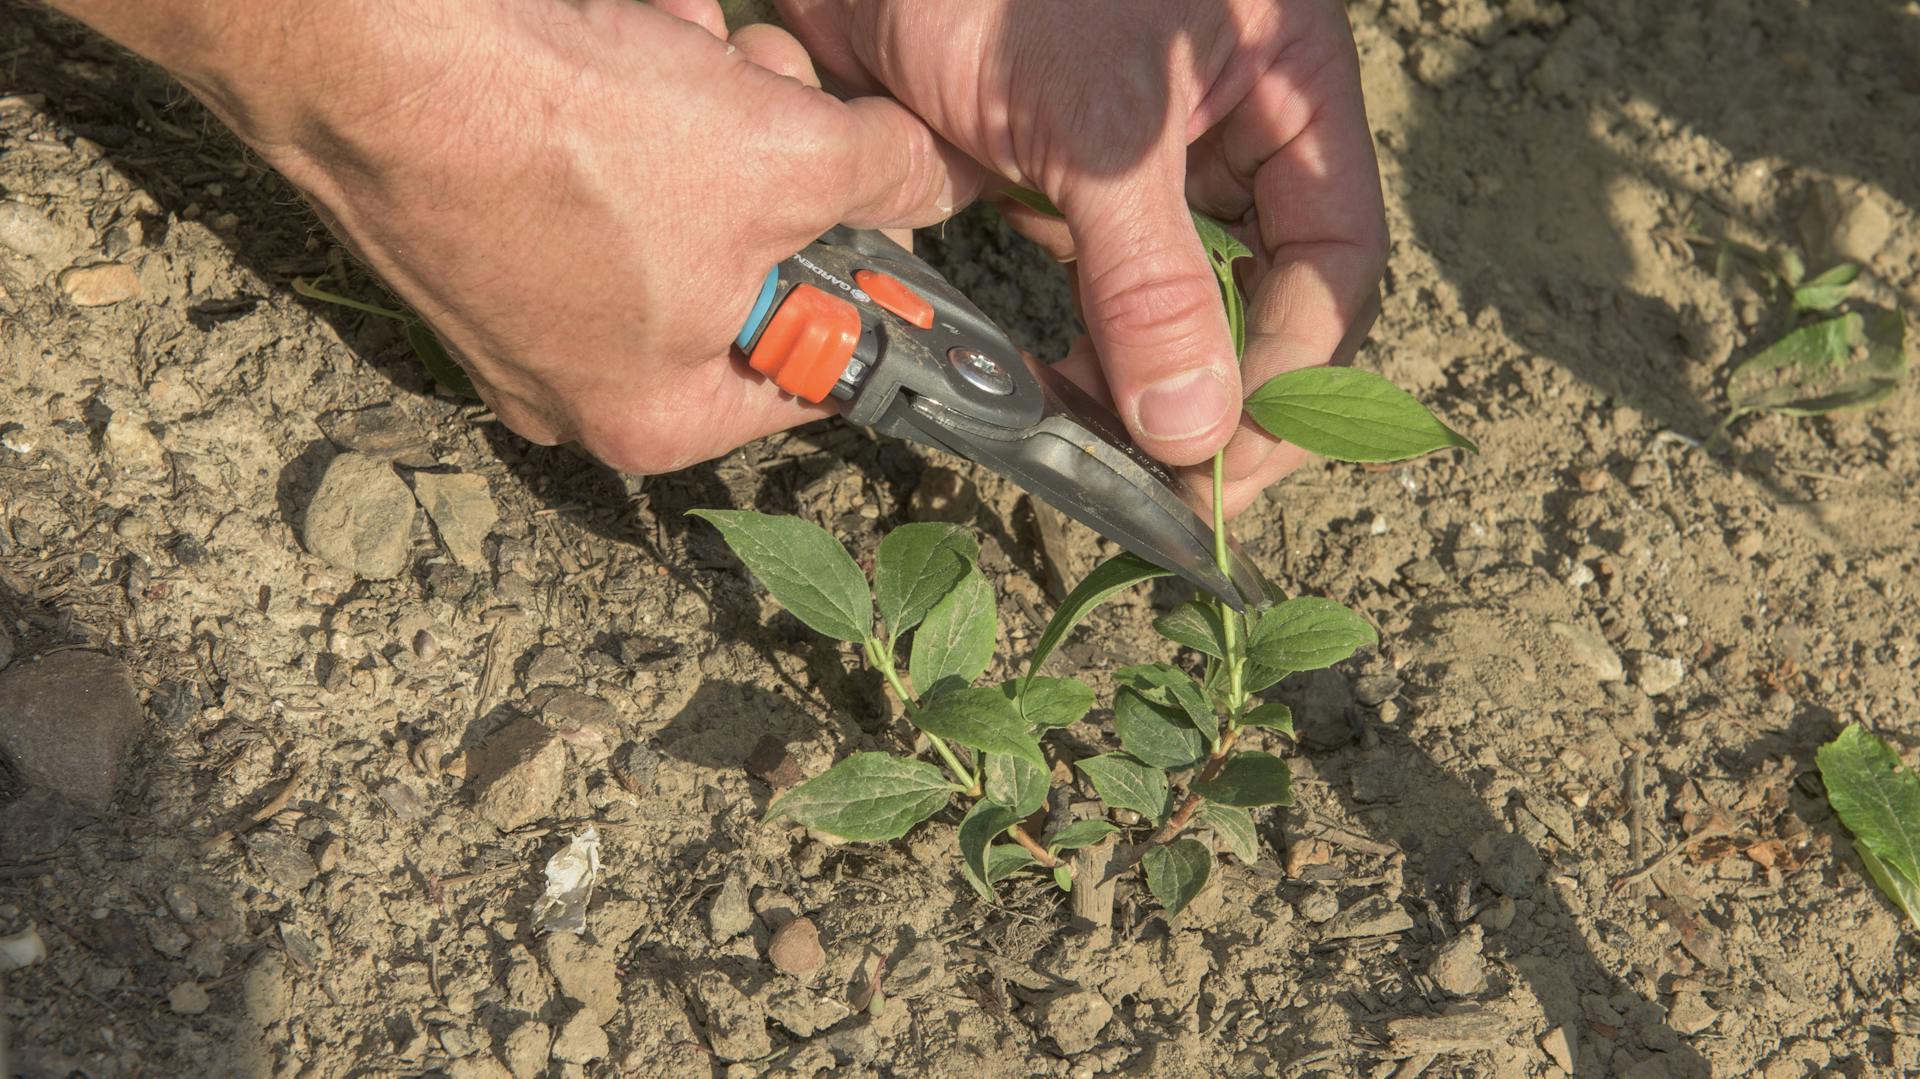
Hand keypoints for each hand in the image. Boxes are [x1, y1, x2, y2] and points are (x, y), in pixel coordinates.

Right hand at [56, 0, 981, 473]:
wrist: (375, 55)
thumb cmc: (575, 142)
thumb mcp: (787, 160)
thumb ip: (885, 180)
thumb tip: (934, 186)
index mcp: (658, 416)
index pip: (811, 372)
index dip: (864, 280)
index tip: (884, 209)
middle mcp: (575, 381)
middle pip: (738, 272)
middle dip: (774, 162)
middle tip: (776, 89)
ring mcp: (511, 305)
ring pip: (668, 199)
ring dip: (704, 108)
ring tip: (688, 45)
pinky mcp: (468, 222)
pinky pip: (588, 166)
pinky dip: (625, 92)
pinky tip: (632, 35)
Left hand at [778, 0, 1386, 514]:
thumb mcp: (1095, 123)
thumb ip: (1151, 277)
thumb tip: (1194, 431)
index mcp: (1287, 87)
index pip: (1334, 262)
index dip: (1294, 373)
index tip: (1224, 466)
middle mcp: (1228, 124)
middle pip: (1262, 291)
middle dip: (1218, 391)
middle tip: (1163, 484)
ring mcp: (1137, 151)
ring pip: (1170, 296)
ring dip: (1141, 376)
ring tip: (1097, 441)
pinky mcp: (1052, 167)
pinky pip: (1087, 276)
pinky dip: (1072, 337)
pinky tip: (1045, 383)